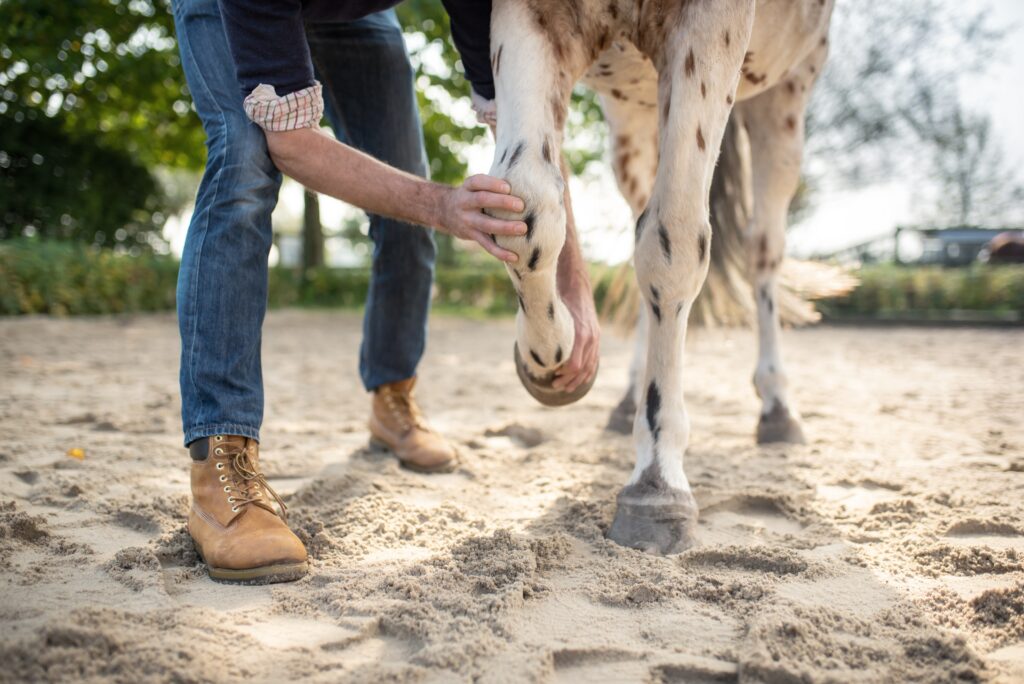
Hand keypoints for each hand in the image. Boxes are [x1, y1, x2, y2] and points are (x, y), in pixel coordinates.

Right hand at [435, 175, 526, 262]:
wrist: (443, 211)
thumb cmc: (471, 195)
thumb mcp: (474, 186)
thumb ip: (492, 186)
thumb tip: (525, 187)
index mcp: (467, 187)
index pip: (477, 182)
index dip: (492, 184)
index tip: (508, 187)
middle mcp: (465, 202)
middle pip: (481, 200)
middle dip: (501, 202)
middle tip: (521, 205)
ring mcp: (467, 220)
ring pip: (485, 224)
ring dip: (504, 227)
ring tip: (522, 228)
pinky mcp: (471, 235)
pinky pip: (486, 245)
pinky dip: (500, 252)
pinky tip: (514, 256)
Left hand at [552, 268, 599, 391]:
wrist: (575, 285)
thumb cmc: (559, 299)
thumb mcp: (552, 316)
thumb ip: (545, 333)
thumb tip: (530, 352)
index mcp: (580, 334)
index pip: (575, 365)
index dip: (564, 374)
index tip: (553, 375)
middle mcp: (590, 338)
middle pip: (582, 369)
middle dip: (568, 380)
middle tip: (555, 385)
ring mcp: (595, 337)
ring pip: (590, 367)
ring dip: (578, 379)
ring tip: (566, 387)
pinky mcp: (596, 336)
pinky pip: (594, 360)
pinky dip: (587, 372)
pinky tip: (579, 379)